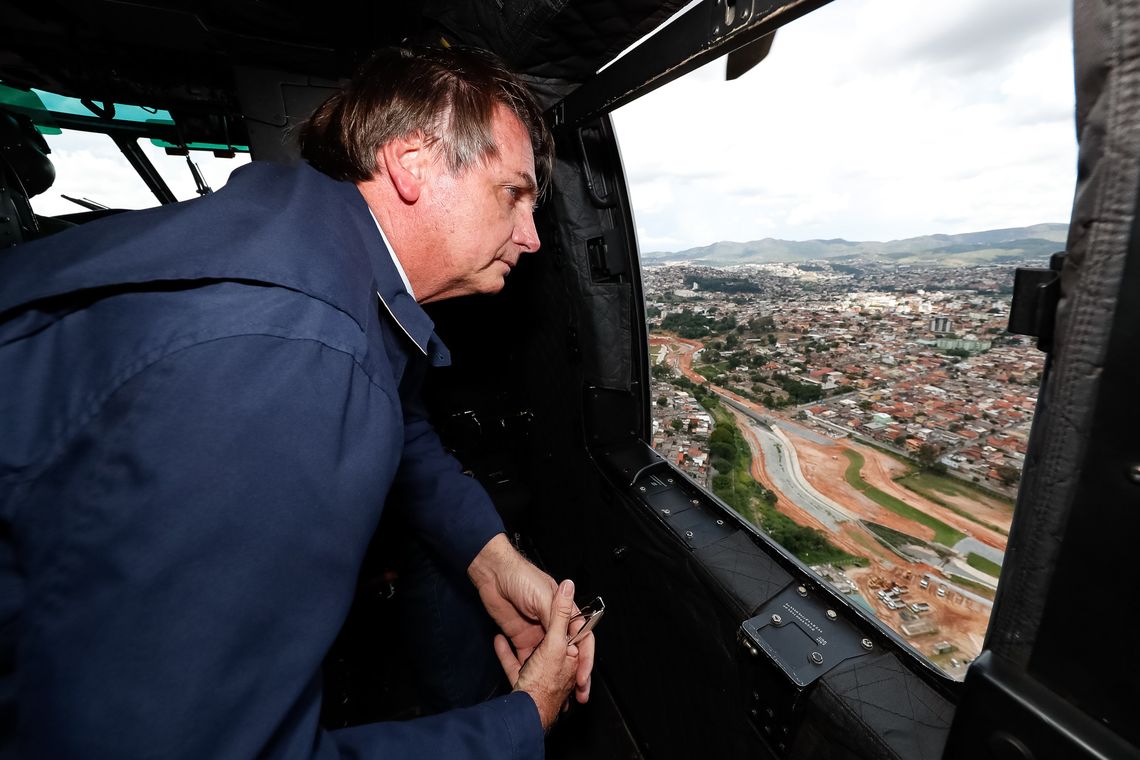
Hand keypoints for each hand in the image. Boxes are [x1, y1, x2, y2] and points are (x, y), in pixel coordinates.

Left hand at [493, 580, 579, 730]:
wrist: (492, 575)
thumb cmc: (520, 577)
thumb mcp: (542, 597)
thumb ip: (557, 616)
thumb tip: (574, 628)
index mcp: (563, 611)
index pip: (581, 637)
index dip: (584, 657)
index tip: (583, 675)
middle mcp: (552, 624)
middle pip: (566, 652)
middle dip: (572, 673)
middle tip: (575, 692)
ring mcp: (537, 632)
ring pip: (548, 659)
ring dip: (552, 676)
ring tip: (555, 694)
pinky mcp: (520, 638)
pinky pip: (525, 659)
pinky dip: (528, 671)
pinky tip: (529, 682)